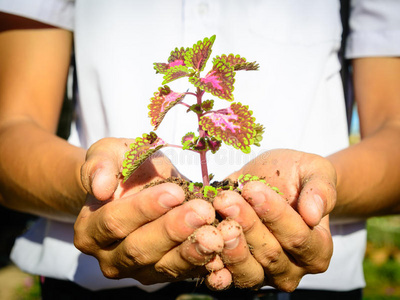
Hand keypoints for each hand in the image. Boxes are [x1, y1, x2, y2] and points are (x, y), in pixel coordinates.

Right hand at [74, 138, 223, 284]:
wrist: (138, 185)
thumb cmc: (123, 167)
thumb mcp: (108, 155)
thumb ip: (99, 166)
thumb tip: (100, 188)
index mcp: (91, 230)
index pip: (115, 222)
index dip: (144, 208)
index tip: (174, 192)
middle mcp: (110, 258)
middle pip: (140, 249)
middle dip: (173, 230)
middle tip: (202, 212)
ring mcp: (138, 270)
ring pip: (165, 267)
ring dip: (193, 252)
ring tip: (216, 235)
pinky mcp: (164, 273)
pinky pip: (185, 273)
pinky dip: (205, 265)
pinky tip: (223, 253)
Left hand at [212, 149, 335, 290]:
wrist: (274, 182)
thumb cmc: (296, 175)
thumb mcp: (314, 171)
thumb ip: (321, 190)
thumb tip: (314, 214)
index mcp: (318, 248)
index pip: (297, 236)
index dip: (275, 214)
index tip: (253, 189)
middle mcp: (293, 269)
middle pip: (270, 253)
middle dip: (246, 224)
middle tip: (225, 199)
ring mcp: (265, 275)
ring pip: (247, 270)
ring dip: (228, 246)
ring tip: (213, 220)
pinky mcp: (238, 273)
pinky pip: (226, 277)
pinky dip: (213, 266)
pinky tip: (201, 247)